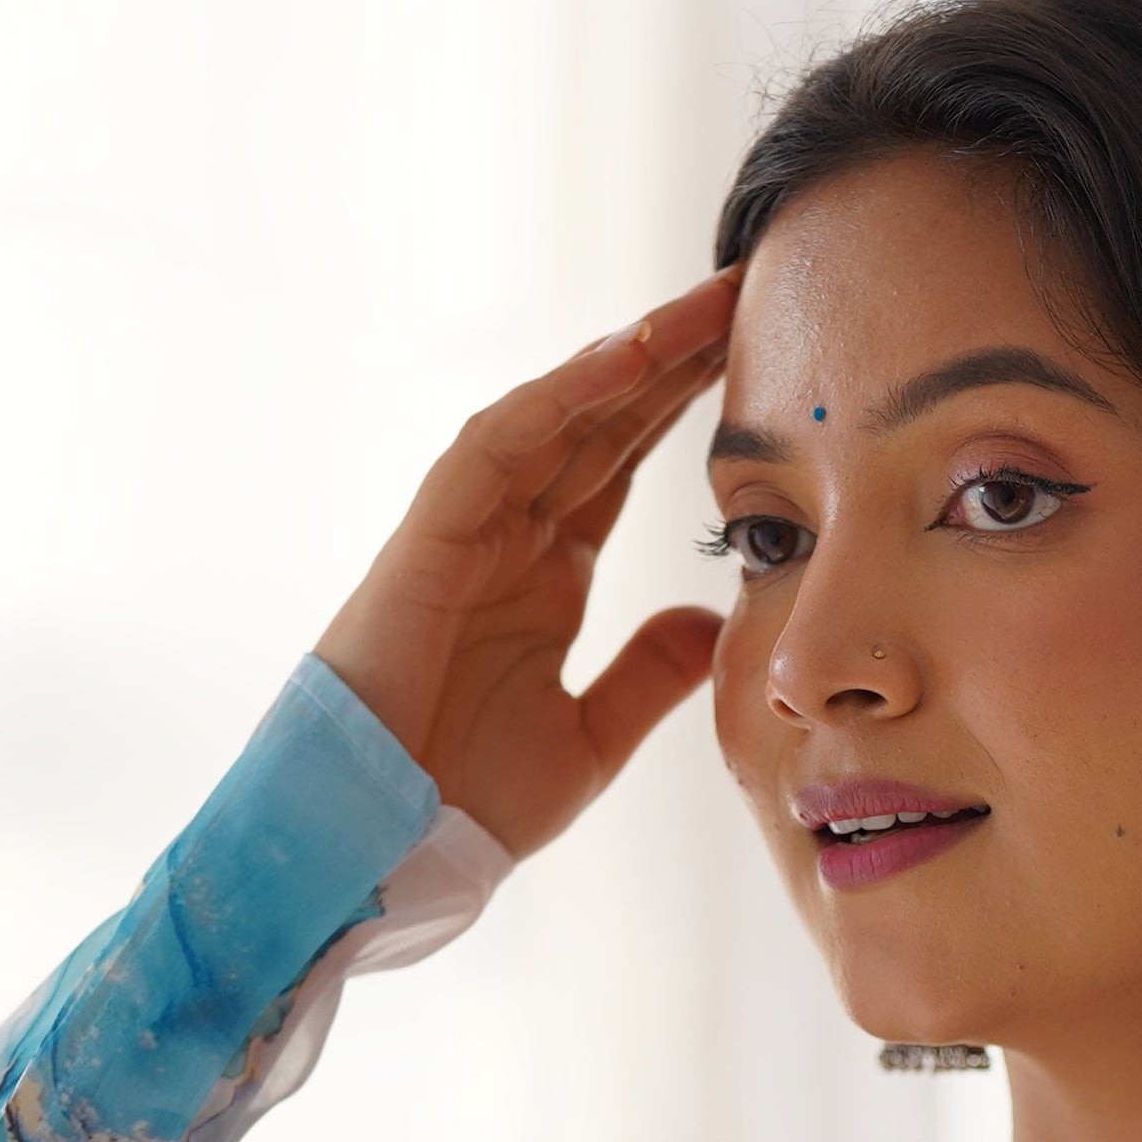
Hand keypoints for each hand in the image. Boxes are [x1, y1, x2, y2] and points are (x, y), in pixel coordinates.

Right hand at [313, 272, 738, 858]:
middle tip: (740, 294)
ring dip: (624, 359)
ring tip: (696, 310)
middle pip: (598, 422)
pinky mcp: (428, 537)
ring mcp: (467, 530)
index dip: (683, 410)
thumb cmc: (466, 802)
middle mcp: (509, 536)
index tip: (754, 362)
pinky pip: (495, 447)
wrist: (386, 846)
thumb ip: (649, 675)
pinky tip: (624, 361)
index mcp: (548, 576)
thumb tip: (711, 623)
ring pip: (553, 416)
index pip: (623, 466)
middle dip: (668, 359)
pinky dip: (558, 400)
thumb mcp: (593, 742)